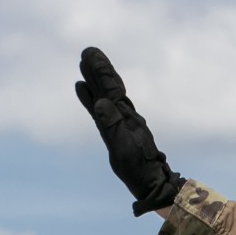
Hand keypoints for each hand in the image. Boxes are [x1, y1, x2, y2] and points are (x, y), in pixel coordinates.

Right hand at [75, 47, 185, 216]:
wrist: (152, 182)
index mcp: (124, 116)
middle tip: (87, 52)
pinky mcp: (117, 130)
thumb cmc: (138, 168)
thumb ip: (112, 125)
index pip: (111, 88)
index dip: (100, 71)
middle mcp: (123, 114)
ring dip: (95, 80)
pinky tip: (85, 91)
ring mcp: (120, 121)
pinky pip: (102, 109)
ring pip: (105, 95)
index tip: (89, 54)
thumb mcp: (123, 148)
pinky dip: (92, 98)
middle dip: (98, 70)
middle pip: (108, 87)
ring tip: (83, 66)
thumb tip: (100, 101)